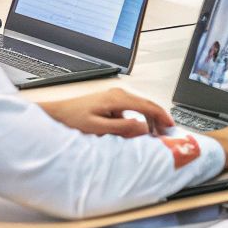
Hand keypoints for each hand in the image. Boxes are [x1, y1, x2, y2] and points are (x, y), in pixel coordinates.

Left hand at [40, 88, 172, 137]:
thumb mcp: (98, 128)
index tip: (170, 126)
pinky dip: (138, 118)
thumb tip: (142, 127)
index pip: (147, 106)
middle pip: (147, 104)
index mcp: (117, 99)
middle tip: (165, 132)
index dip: (161, 116)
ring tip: (152, 133)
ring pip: (140, 107)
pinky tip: (136, 129)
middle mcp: (118, 94)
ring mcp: (115, 96)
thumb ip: (122, 128)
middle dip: (158, 118)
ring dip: (148, 119)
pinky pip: (132, 109)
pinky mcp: (112, 101)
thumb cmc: (72, 119)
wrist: (57, 113)